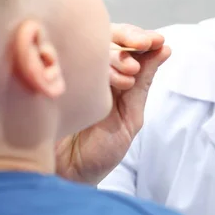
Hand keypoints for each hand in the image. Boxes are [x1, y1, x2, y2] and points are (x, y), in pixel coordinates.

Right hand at [55, 23, 170, 184]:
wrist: (68, 176)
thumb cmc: (99, 149)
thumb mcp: (130, 116)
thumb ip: (144, 83)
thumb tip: (166, 48)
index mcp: (114, 75)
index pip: (127, 43)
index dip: (141, 37)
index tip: (157, 41)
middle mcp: (92, 69)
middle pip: (108, 37)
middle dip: (128, 42)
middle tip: (139, 57)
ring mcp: (70, 72)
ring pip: (90, 47)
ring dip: (114, 56)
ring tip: (127, 77)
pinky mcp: (48, 79)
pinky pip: (67, 61)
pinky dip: (86, 65)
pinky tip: (96, 79)